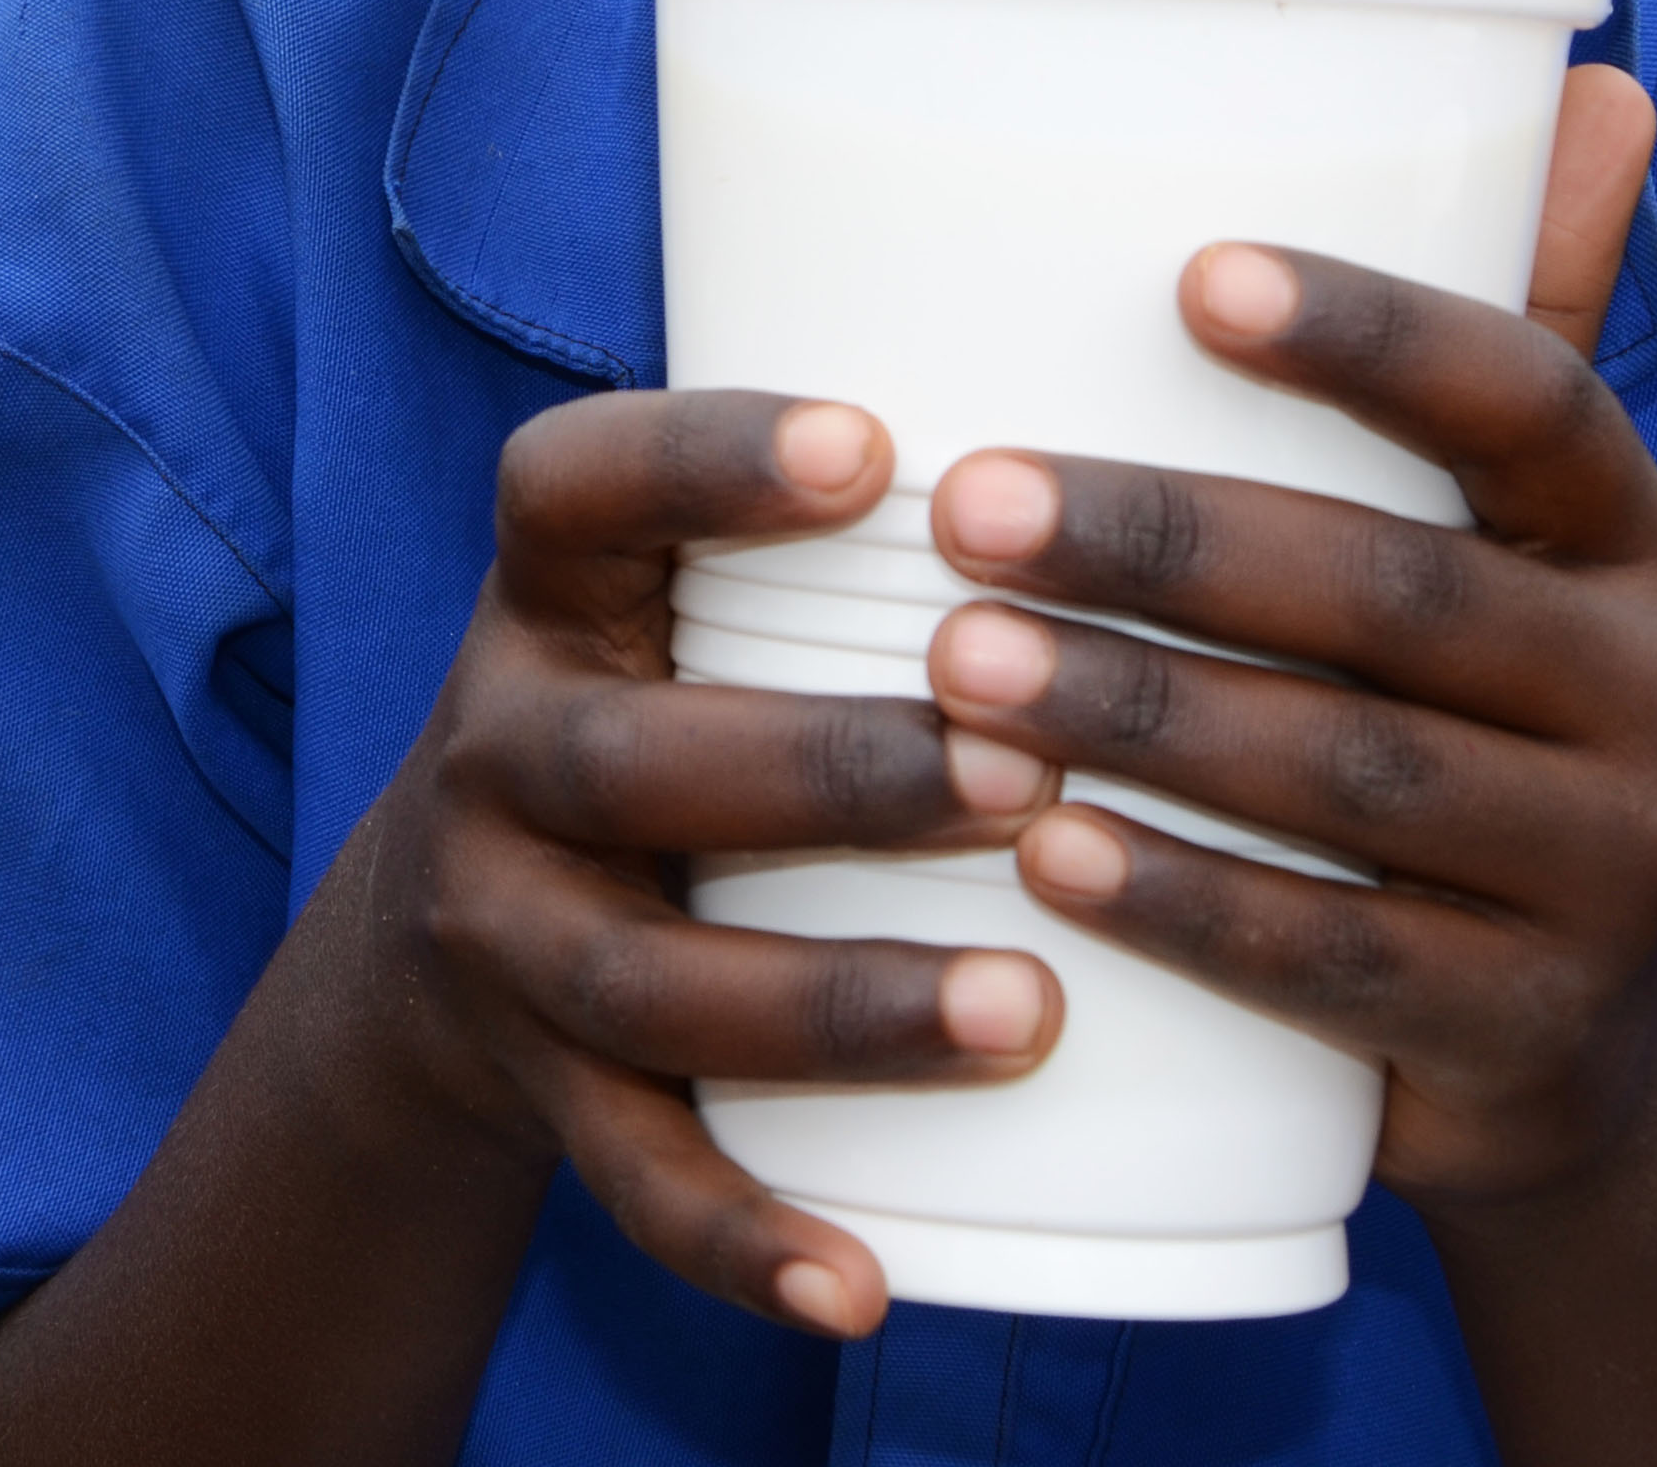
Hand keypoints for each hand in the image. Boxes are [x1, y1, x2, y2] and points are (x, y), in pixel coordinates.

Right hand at [334, 389, 1061, 1339]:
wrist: (448, 933)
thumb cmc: (672, 701)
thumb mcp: (688, 587)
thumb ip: (867, 511)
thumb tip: (1209, 368)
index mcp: (549, 601)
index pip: (569, 490)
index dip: (699, 458)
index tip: (871, 443)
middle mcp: (502, 755)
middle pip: (623, 759)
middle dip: (824, 766)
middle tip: (1023, 769)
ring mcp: (509, 937)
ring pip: (644, 983)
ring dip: (834, 1002)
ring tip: (1026, 1009)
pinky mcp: (543, 1093)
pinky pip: (635, 1180)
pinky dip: (747, 1241)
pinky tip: (869, 1288)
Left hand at [915, 67, 1656, 1218]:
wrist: (1554, 1061)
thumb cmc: (1460, 729)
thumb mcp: (1497, 548)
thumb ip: (1502, 338)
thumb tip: (1590, 80)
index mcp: (1633, 537)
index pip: (1524, 395)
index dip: (1367, 332)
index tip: (1187, 276)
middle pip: (1394, 590)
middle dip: (1164, 540)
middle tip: (961, 502)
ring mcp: (1616, 873)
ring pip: (1351, 772)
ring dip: (1140, 712)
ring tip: (951, 668)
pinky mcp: (1534, 1030)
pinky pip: (1343, 958)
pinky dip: (1184, 902)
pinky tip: (1039, 856)